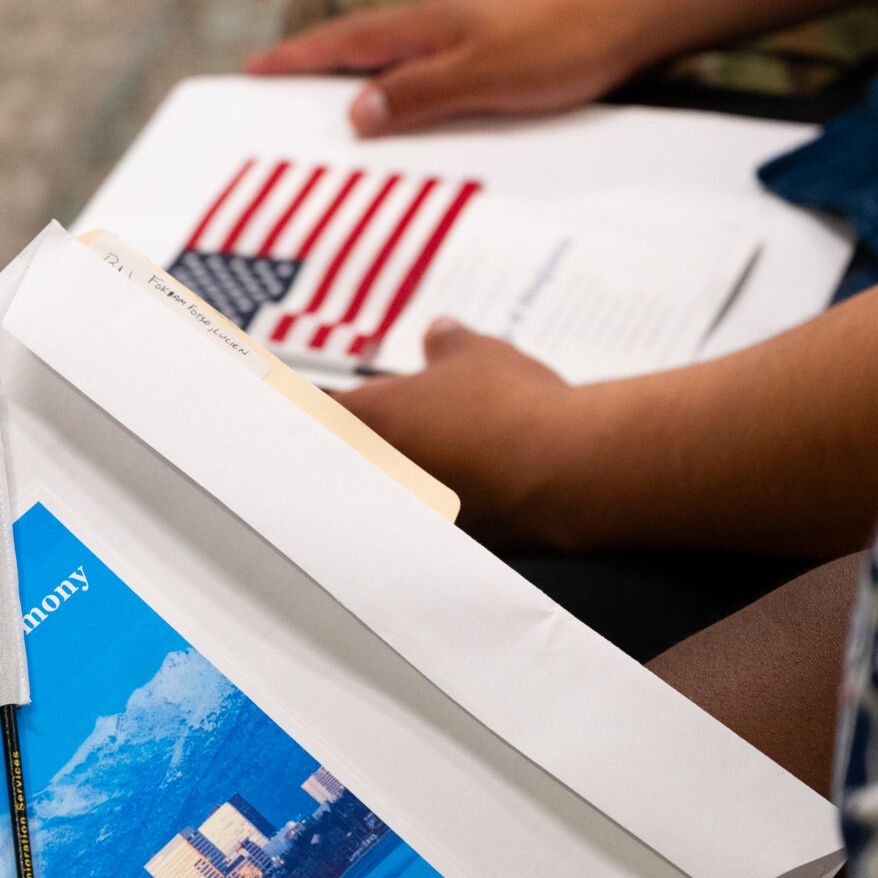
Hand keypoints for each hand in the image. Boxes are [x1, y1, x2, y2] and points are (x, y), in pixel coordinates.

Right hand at [247, 0, 663, 136]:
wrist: (637, 16)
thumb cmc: (566, 41)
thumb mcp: (484, 76)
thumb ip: (418, 93)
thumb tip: (353, 112)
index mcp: (427, 24)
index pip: (345, 40)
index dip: (296, 57)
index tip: (253, 69)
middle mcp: (441, 23)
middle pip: (361, 45)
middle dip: (314, 65)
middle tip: (274, 87)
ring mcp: (469, 32)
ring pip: (397, 57)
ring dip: (359, 77)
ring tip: (328, 105)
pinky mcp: (498, 48)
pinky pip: (431, 70)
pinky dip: (404, 87)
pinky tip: (411, 106)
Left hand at [336, 318, 612, 548]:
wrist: (567, 469)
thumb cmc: (515, 408)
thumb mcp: (476, 353)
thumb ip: (446, 343)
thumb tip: (440, 334)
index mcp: (366, 418)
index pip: (311, 411)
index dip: (318, 404)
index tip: (324, 400)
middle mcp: (373, 472)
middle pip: (343, 459)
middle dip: (364, 443)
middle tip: (397, 428)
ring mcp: (403, 513)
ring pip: (382, 493)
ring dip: (398, 476)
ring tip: (442, 457)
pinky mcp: (438, 544)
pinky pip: (421, 523)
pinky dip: (433, 507)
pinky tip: (467, 490)